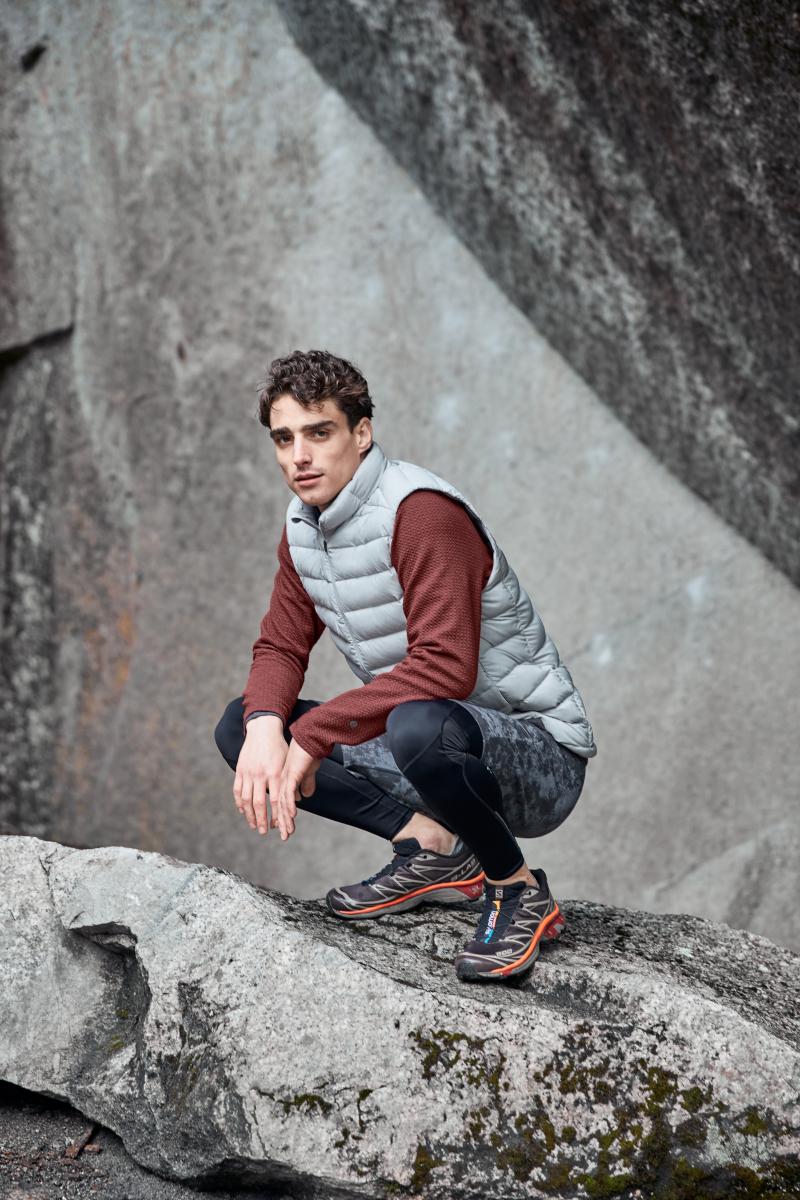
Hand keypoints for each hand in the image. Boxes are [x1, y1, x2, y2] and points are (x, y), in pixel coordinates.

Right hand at [233, 720, 286, 835]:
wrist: (263, 729)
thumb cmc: (279, 746)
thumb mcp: (287, 762)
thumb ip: (290, 781)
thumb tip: (297, 799)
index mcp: (274, 773)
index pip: (275, 800)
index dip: (276, 815)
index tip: (278, 826)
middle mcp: (260, 774)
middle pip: (259, 803)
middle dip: (261, 819)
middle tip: (263, 832)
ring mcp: (248, 772)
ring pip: (246, 799)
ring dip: (249, 815)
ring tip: (253, 825)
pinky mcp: (240, 770)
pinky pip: (237, 790)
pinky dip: (239, 803)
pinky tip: (243, 811)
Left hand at [275, 739, 320, 841]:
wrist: (309, 736)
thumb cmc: (309, 751)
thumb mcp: (307, 771)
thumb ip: (305, 783)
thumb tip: (304, 796)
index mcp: (284, 780)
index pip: (281, 802)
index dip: (283, 816)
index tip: (284, 828)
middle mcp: (281, 780)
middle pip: (279, 805)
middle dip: (282, 822)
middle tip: (284, 836)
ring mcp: (285, 777)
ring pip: (283, 802)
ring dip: (285, 818)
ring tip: (287, 831)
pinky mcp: (291, 774)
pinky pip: (289, 792)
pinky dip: (290, 805)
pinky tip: (291, 815)